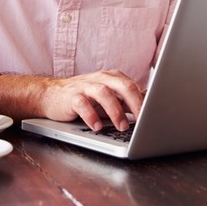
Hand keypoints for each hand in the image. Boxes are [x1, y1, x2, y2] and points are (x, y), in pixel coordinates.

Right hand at [0, 70, 143, 131]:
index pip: (134, 86)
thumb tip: (151, 102)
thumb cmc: (85, 96)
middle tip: (142, 120)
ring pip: (104, 93)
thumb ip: (128, 98)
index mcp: (113, 77)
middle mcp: (101, 78)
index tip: (154, 115)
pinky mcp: (71, 96)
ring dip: (115, 111)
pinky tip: (97, 127)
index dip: (146, 101)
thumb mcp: (109, 96)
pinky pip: (82, 103)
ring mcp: (85, 86)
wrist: (51, 95)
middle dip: (135, 103)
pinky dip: (91, 116)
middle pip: (123, 85)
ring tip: (121, 126)